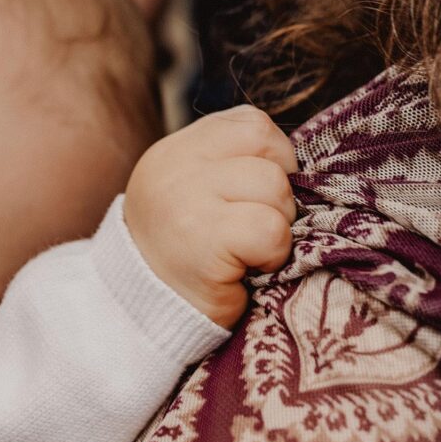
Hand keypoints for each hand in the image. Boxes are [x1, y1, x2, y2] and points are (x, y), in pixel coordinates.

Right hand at [124, 105, 297, 327]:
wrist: (142, 316)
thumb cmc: (184, 258)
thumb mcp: (195, 194)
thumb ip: (233, 165)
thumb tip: (298, 163)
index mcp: (177, 152)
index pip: (253, 126)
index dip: (274, 161)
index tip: (256, 200)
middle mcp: (177, 168)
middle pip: (271, 157)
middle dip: (279, 199)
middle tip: (250, 233)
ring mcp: (188, 203)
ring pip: (276, 189)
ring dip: (278, 228)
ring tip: (247, 252)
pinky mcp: (206, 242)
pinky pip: (272, 231)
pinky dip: (273, 255)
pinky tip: (247, 270)